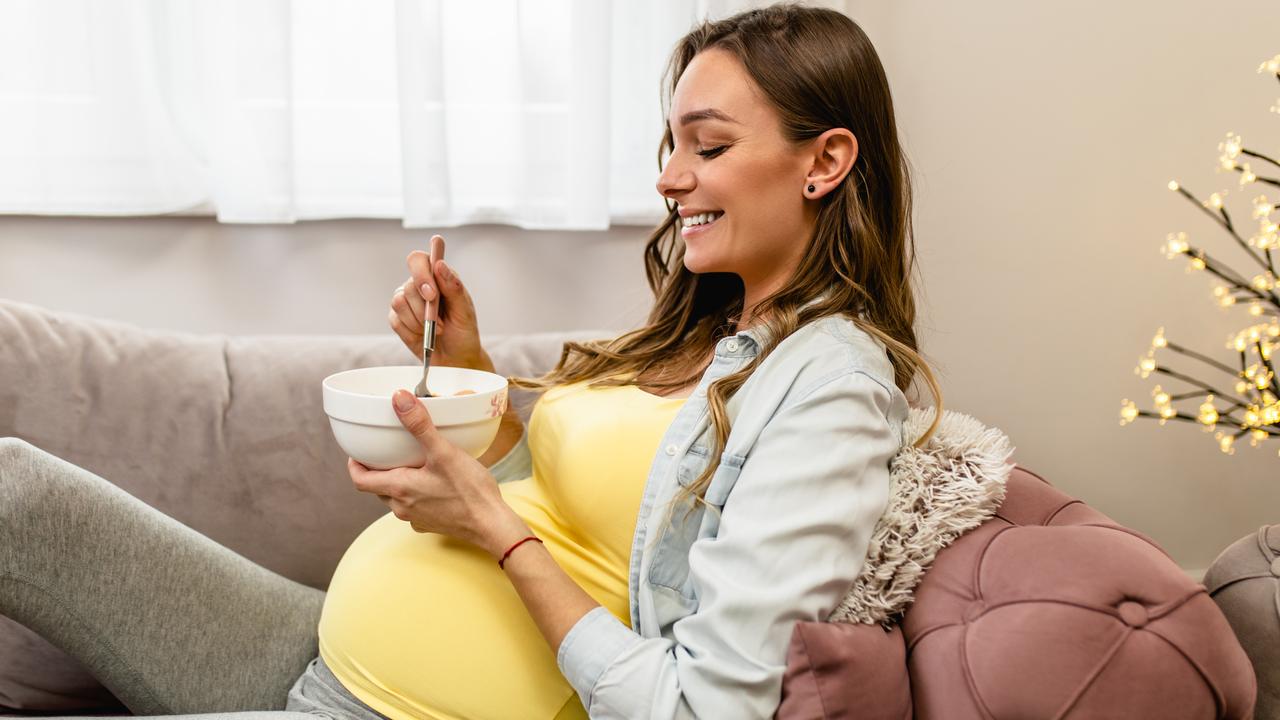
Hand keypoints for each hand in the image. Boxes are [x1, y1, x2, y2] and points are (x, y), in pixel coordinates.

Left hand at [347, 389, 529, 555]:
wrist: (491, 525)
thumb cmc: (469, 491)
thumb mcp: (444, 452)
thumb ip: (419, 425)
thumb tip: (399, 399)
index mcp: (399, 488)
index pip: (359, 480)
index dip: (355, 465)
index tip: (357, 452)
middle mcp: (402, 507)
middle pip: (377, 488)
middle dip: (379, 470)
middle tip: (388, 453)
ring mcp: (416, 518)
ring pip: (396, 498)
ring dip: (398, 482)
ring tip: (412, 464)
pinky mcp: (431, 524)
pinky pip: (414, 507)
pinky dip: (416, 494)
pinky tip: (434, 484)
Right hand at [389, 235, 490, 370]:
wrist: (456, 359)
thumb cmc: (463, 333)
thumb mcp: (465, 311)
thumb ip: (453, 287)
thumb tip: (440, 263)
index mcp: (437, 276)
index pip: (418, 260)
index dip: (421, 273)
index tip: (432, 294)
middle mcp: (419, 285)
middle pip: (409, 285)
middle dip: (424, 309)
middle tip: (441, 324)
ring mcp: (406, 301)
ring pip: (398, 302)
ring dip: (419, 321)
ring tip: (436, 330)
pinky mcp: (397, 318)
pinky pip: (395, 320)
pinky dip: (411, 331)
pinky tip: (423, 335)